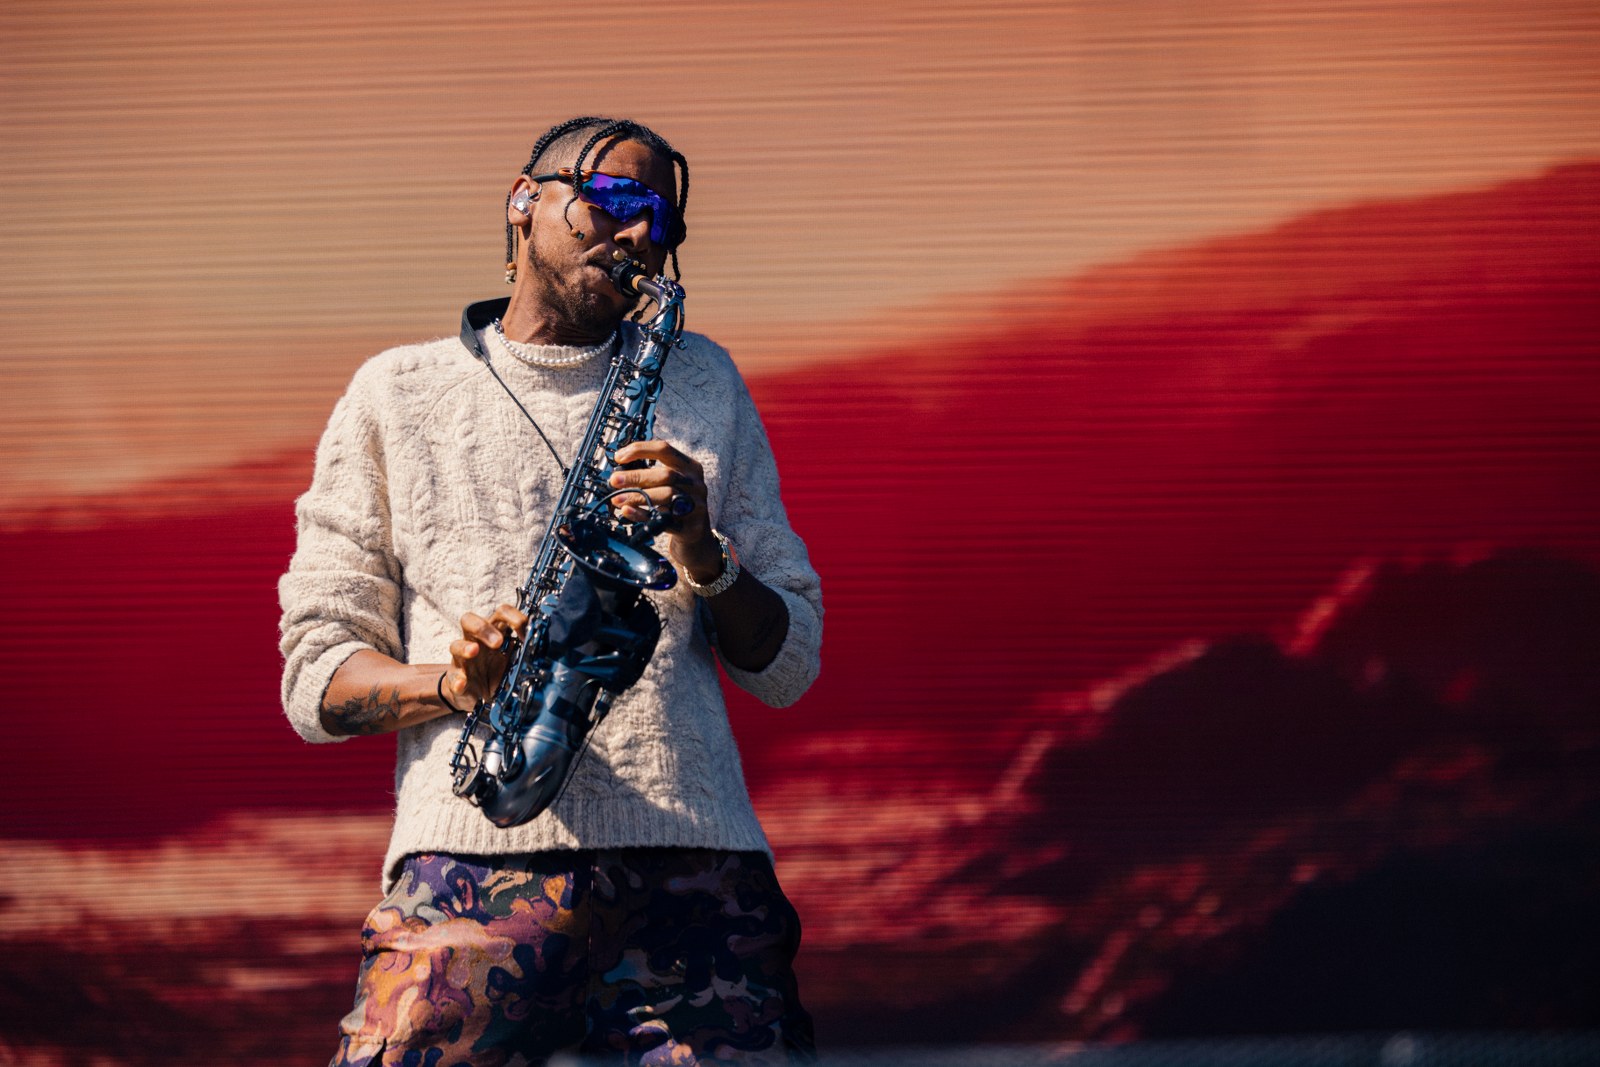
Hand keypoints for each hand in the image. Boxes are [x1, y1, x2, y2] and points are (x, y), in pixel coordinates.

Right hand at [443, 603, 528, 710]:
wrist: (480, 696)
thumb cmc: (499, 672)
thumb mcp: (516, 660)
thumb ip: (528, 652)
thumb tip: (551, 648)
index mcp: (494, 632)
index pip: (500, 613)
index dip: (513, 618)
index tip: (526, 633)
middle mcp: (476, 641)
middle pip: (470, 620)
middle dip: (483, 628)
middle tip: (498, 642)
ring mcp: (462, 659)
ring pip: (456, 644)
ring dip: (465, 647)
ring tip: (474, 651)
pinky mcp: (456, 678)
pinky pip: (452, 676)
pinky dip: (457, 680)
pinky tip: (463, 683)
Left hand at [608, 440, 721, 581]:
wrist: (695, 537)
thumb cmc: (676, 505)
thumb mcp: (672, 485)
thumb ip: (651, 475)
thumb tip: (619, 471)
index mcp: (690, 468)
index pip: (664, 449)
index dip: (640, 450)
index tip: (619, 457)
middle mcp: (696, 484)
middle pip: (666, 474)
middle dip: (636, 476)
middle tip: (614, 480)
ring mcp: (696, 506)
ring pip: (667, 495)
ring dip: (638, 496)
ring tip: (617, 498)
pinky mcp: (691, 527)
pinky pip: (664, 519)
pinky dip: (643, 515)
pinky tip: (627, 511)